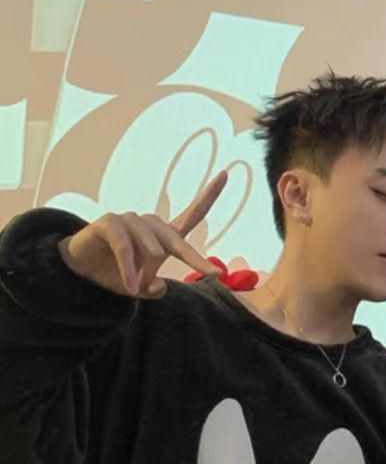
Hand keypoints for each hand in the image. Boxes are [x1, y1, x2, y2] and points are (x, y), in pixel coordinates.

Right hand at [57, 171, 227, 297]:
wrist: (82, 270)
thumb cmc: (116, 274)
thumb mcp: (140, 288)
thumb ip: (153, 290)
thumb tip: (159, 287)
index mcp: (164, 235)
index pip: (192, 213)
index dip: (209, 194)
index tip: (225, 173)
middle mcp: (150, 224)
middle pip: (178, 241)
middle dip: (194, 261)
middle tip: (207, 275)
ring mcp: (130, 220)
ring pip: (152, 251)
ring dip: (144, 274)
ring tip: (134, 285)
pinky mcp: (110, 222)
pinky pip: (126, 250)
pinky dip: (129, 272)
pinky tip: (130, 288)